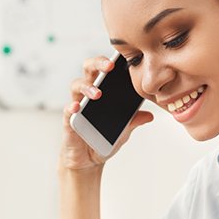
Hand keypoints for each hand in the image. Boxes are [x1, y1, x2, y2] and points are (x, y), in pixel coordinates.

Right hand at [59, 55, 153, 170]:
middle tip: (109, 66)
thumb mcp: (124, 130)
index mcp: (102, 91)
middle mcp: (88, 94)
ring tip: (98, 94)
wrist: (90, 160)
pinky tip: (78, 107)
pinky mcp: (69, 120)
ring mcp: (77, 105)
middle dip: (98, 64)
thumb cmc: (104, 139)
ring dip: (87, 87)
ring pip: (76, 86)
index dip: (111, 61)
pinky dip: (72, 107)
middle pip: (88, 70)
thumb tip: (150, 114)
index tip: (122, 58)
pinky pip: (68, 110)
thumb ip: (134, 120)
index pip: (104, 70)